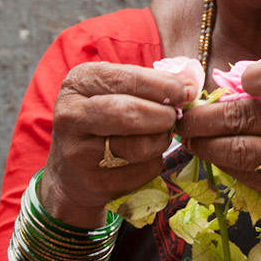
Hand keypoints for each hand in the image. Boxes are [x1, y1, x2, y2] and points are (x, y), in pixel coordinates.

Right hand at [39, 62, 198, 225]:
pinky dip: (154, 163)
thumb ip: (150, 83)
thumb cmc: (104, 119)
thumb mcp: (114, 91)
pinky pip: (142, 171)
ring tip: (161, 135)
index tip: (189, 91)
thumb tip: (190, 85)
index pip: (126, 79)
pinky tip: (145, 157)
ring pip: (139, 145)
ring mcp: (78, 152)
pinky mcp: (92, 182)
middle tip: (176, 116)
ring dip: (161, 140)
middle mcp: (71, 115)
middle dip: (163, 114)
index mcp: (79, 82)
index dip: (163, 85)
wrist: (72, 171)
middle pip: (128, 113)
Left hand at [175, 58, 260, 212]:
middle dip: (205, 117)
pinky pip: (247, 175)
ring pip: (243, 149)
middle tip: (183, 118)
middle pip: (248, 116)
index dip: (254, 76)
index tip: (233, 82)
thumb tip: (213, 93)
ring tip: (189, 139)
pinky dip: (222, 164)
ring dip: (206, 144)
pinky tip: (210, 157)